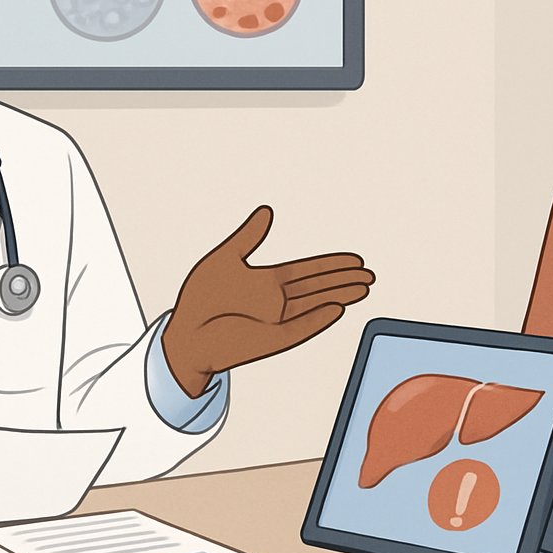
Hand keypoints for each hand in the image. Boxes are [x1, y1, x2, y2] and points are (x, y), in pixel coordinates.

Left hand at [163, 205, 374, 396]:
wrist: (183, 335)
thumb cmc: (198, 301)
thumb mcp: (224, 258)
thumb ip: (248, 237)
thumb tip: (266, 211)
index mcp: (266, 283)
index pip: (307, 272)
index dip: (331, 265)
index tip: (354, 260)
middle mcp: (276, 303)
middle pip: (319, 288)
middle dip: (344, 280)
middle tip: (369, 274)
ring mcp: (276, 322)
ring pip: (317, 306)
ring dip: (340, 297)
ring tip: (364, 288)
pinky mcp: (271, 340)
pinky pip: (301, 328)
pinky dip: (319, 319)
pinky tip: (338, 308)